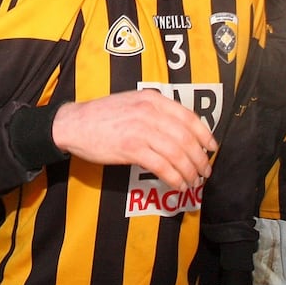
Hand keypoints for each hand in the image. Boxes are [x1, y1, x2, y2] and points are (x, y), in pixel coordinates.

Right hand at [51, 90, 216, 190]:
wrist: (74, 124)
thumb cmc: (102, 116)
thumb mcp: (133, 103)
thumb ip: (155, 112)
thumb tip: (180, 132)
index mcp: (153, 99)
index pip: (188, 117)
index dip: (204, 135)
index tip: (212, 148)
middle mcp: (150, 112)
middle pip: (186, 137)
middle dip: (199, 158)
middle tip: (204, 171)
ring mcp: (141, 129)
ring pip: (177, 153)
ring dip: (189, 170)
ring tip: (193, 181)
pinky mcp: (131, 148)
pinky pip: (161, 165)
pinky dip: (174, 177)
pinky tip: (178, 185)